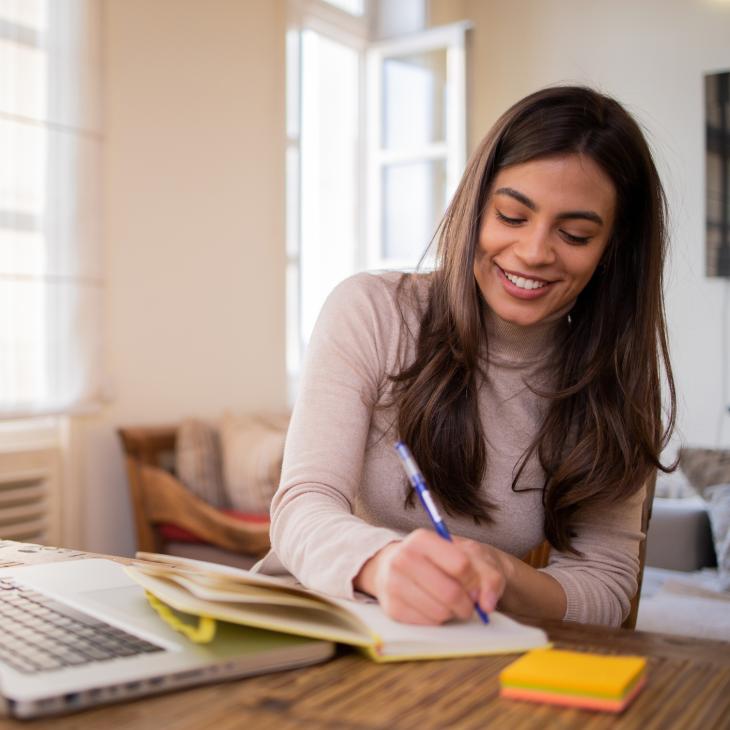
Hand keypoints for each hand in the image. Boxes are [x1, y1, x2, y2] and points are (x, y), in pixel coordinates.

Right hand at [354, 529, 508, 624]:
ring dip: (452, 613)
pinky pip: (427, 624)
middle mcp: (403, 558)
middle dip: (467, 604)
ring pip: (440, 612)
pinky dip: (438, 620)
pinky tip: (434, 607)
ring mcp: (393, 584)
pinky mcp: (392, 608)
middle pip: (451, 592)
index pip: (460, 565)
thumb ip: (488, 576)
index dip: (475, 581)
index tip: (476, 586)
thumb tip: (487, 604)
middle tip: (468, 603)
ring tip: (449, 603)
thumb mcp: (467, 556)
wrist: (399, 566)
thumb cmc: (439, 560)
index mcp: (422, 539)